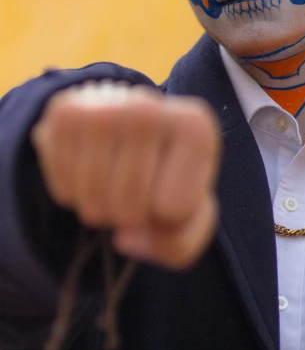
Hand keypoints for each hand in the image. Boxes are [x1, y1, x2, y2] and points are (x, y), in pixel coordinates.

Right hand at [31, 82, 220, 269]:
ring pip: (94, 204)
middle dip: (129, 217)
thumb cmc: (166, 173)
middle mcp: (150, 106)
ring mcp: (103, 105)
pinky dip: (73, 194)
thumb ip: (179, 245)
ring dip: (100, 209)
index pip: (173, 210)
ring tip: (112, 178)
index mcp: (195, 126)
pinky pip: (64, 189)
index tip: (167, 187)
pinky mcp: (65, 112)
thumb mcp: (191, 213)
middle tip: (135, 188)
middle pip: (129, 208)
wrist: (129, 124)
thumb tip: (124, 238)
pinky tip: (87, 166)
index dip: (166, 217)